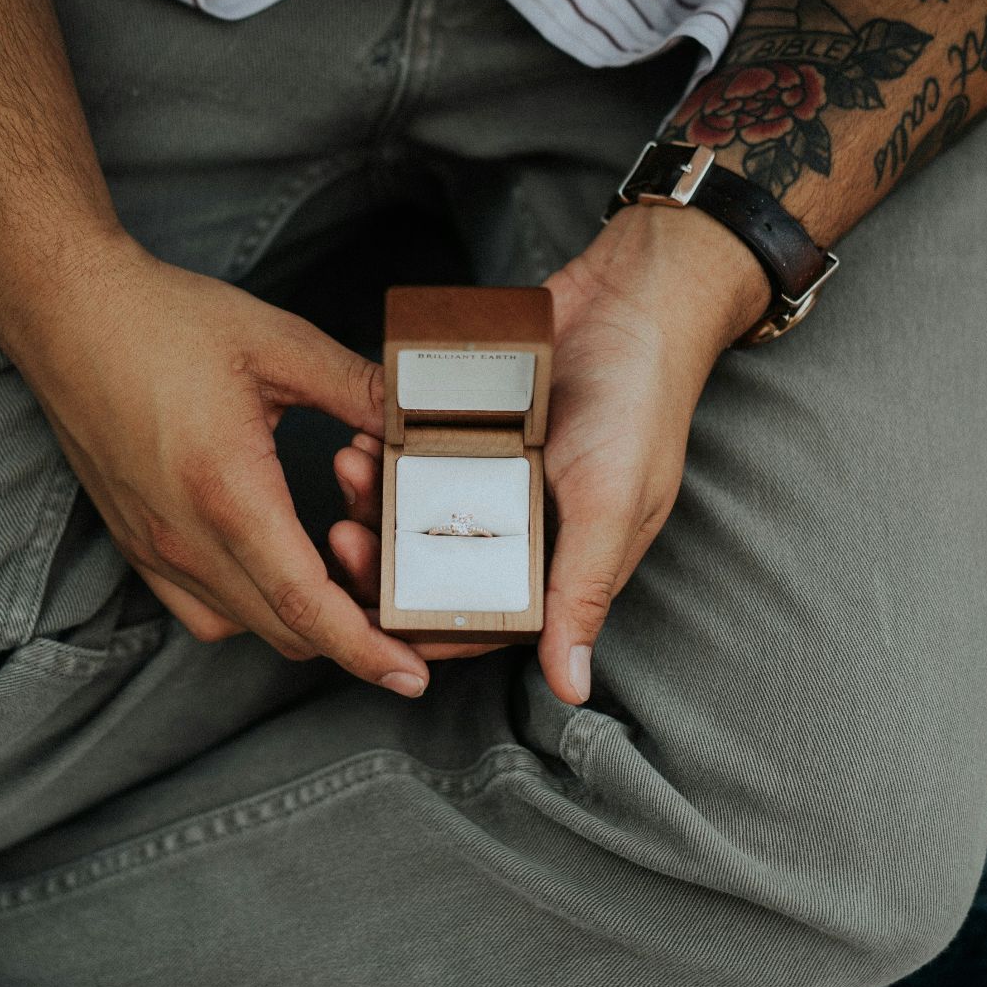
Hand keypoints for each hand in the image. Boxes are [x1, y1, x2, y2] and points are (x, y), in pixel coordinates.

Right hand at [0, 234, 432, 697]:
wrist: (63, 313)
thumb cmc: (163, 320)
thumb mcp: (279, 343)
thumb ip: (359, 388)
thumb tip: (421, 415)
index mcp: (227, 492)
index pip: (307, 604)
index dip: (367, 649)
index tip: (414, 678)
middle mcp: (185, 538)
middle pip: (288, 630)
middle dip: (357, 632)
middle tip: (409, 607)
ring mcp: (153, 549)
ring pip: (249, 625)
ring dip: (307, 612)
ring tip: (349, 555)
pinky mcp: (136, 545)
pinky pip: (206, 609)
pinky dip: (258, 605)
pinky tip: (284, 558)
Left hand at [327, 205, 767, 704]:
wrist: (636, 297)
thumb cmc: (642, 403)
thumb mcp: (614, 505)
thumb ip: (582, 592)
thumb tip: (570, 689)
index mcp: (555, 562)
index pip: (476, 619)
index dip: (420, 625)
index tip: (367, 610)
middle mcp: (518, 526)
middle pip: (432, 567)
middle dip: (381, 557)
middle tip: (343, 533)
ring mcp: (490, 474)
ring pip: (414, 507)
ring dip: (375, 496)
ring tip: (349, 463)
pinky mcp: (472, 425)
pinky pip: (417, 447)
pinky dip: (389, 444)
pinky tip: (364, 431)